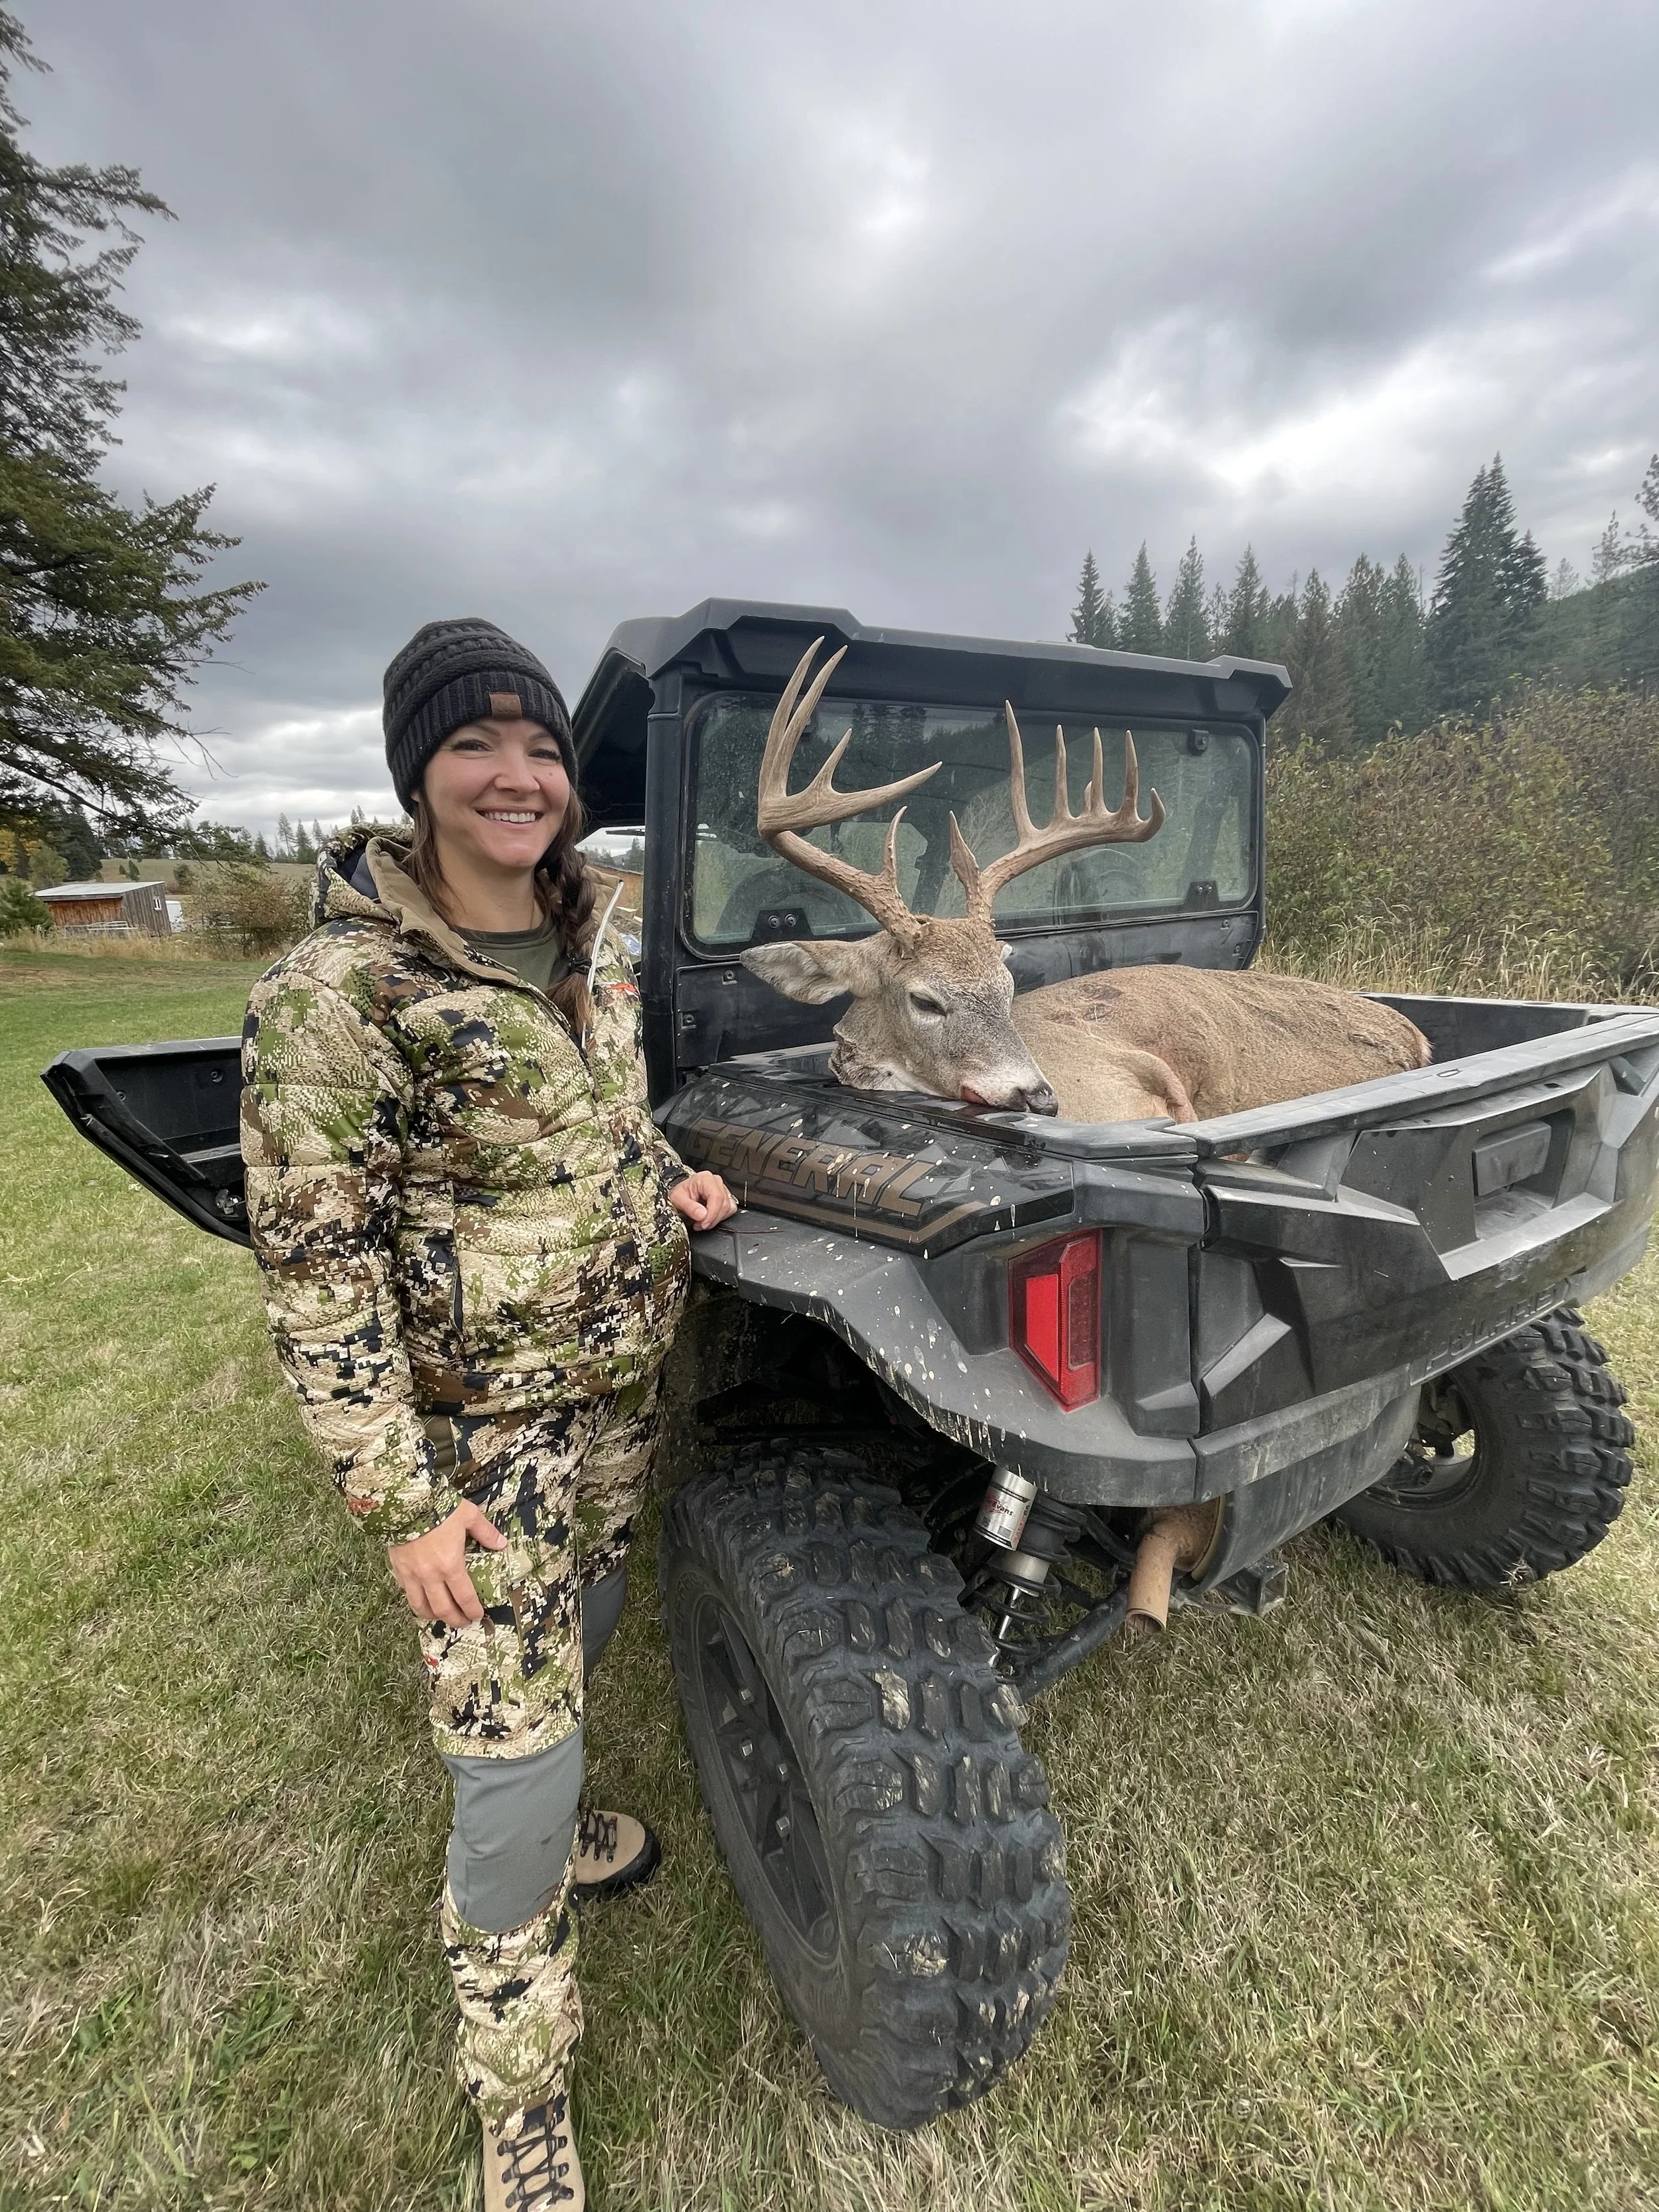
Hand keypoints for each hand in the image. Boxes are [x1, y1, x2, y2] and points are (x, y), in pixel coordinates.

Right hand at [387, 1500, 505, 1626]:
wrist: (405, 1501)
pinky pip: (406, 1592)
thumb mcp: (468, 1515)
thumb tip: (501, 1544)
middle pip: (442, 1609)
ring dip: (432, 1616)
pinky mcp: (397, 1569)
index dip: (472, 1610)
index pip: (464, 1597)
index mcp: (450, 1565)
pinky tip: (421, 1599)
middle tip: (463, 1622)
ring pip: (420, 1606)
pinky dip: (415, 1600)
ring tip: (441, 1616)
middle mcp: (430, 1576)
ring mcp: (411, 1575)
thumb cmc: (439, 1507)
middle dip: (455, 1620)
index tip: (478, 1615)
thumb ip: (485, 1532)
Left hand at [669, 1168, 736, 1229]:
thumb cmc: (679, 1194)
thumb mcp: (677, 1199)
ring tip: (702, 1222)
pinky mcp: (725, 1197)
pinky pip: (730, 1210)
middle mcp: (716, 1182)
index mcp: (705, 1179)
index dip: (712, 1214)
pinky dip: (720, 1217)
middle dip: (712, 1219)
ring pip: (729, 1208)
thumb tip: (702, 1215)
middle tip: (700, 1225)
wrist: (680, 1194)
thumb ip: (689, 1207)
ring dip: (717, 1219)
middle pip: (724, 1204)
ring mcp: (723, 1189)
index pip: (717, 1197)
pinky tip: (709, 1218)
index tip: (704, 1224)